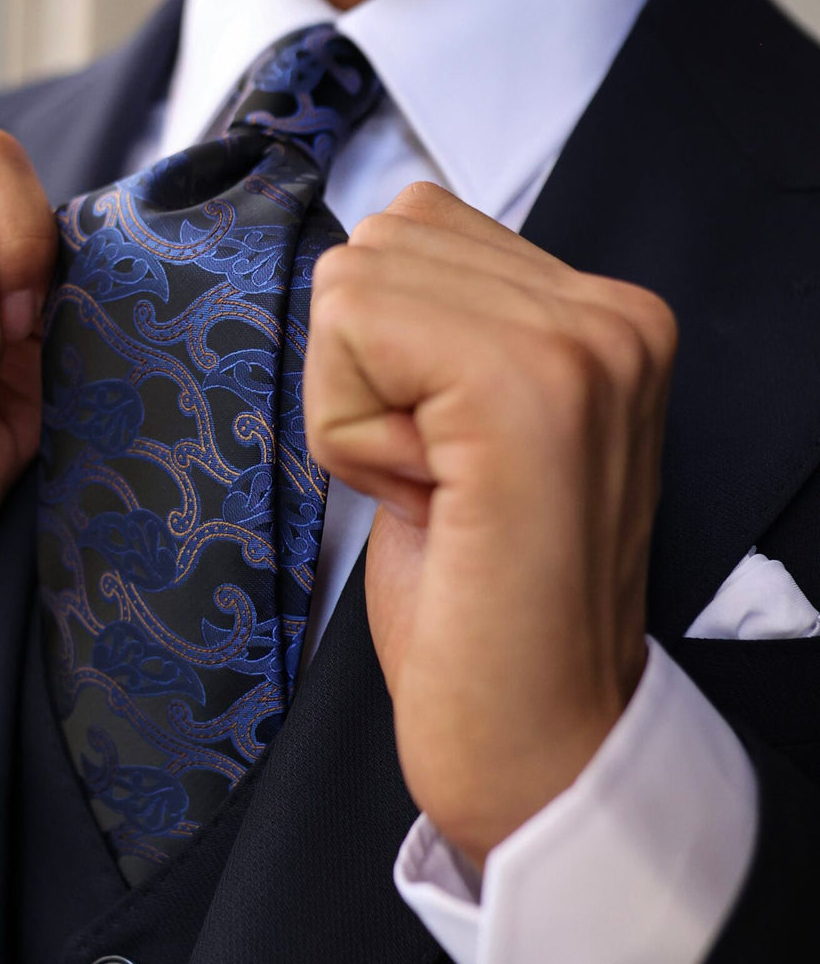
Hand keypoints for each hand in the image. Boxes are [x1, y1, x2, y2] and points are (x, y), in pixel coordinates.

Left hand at [304, 183, 676, 866]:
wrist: (533, 737)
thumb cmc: (482, 605)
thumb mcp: (464, 434)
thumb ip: (445, 334)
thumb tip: (364, 259)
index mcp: (606, 319)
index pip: (419, 226)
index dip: (387, 356)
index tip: (449, 461)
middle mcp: (613, 315)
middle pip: (379, 245)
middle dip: (365, 375)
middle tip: (439, 484)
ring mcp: (580, 346)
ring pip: (357, 285)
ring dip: (357, 405)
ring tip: (438, 493)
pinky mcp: (525, 391)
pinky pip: (354, 331)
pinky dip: (350, 432)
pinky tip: (426, 501)